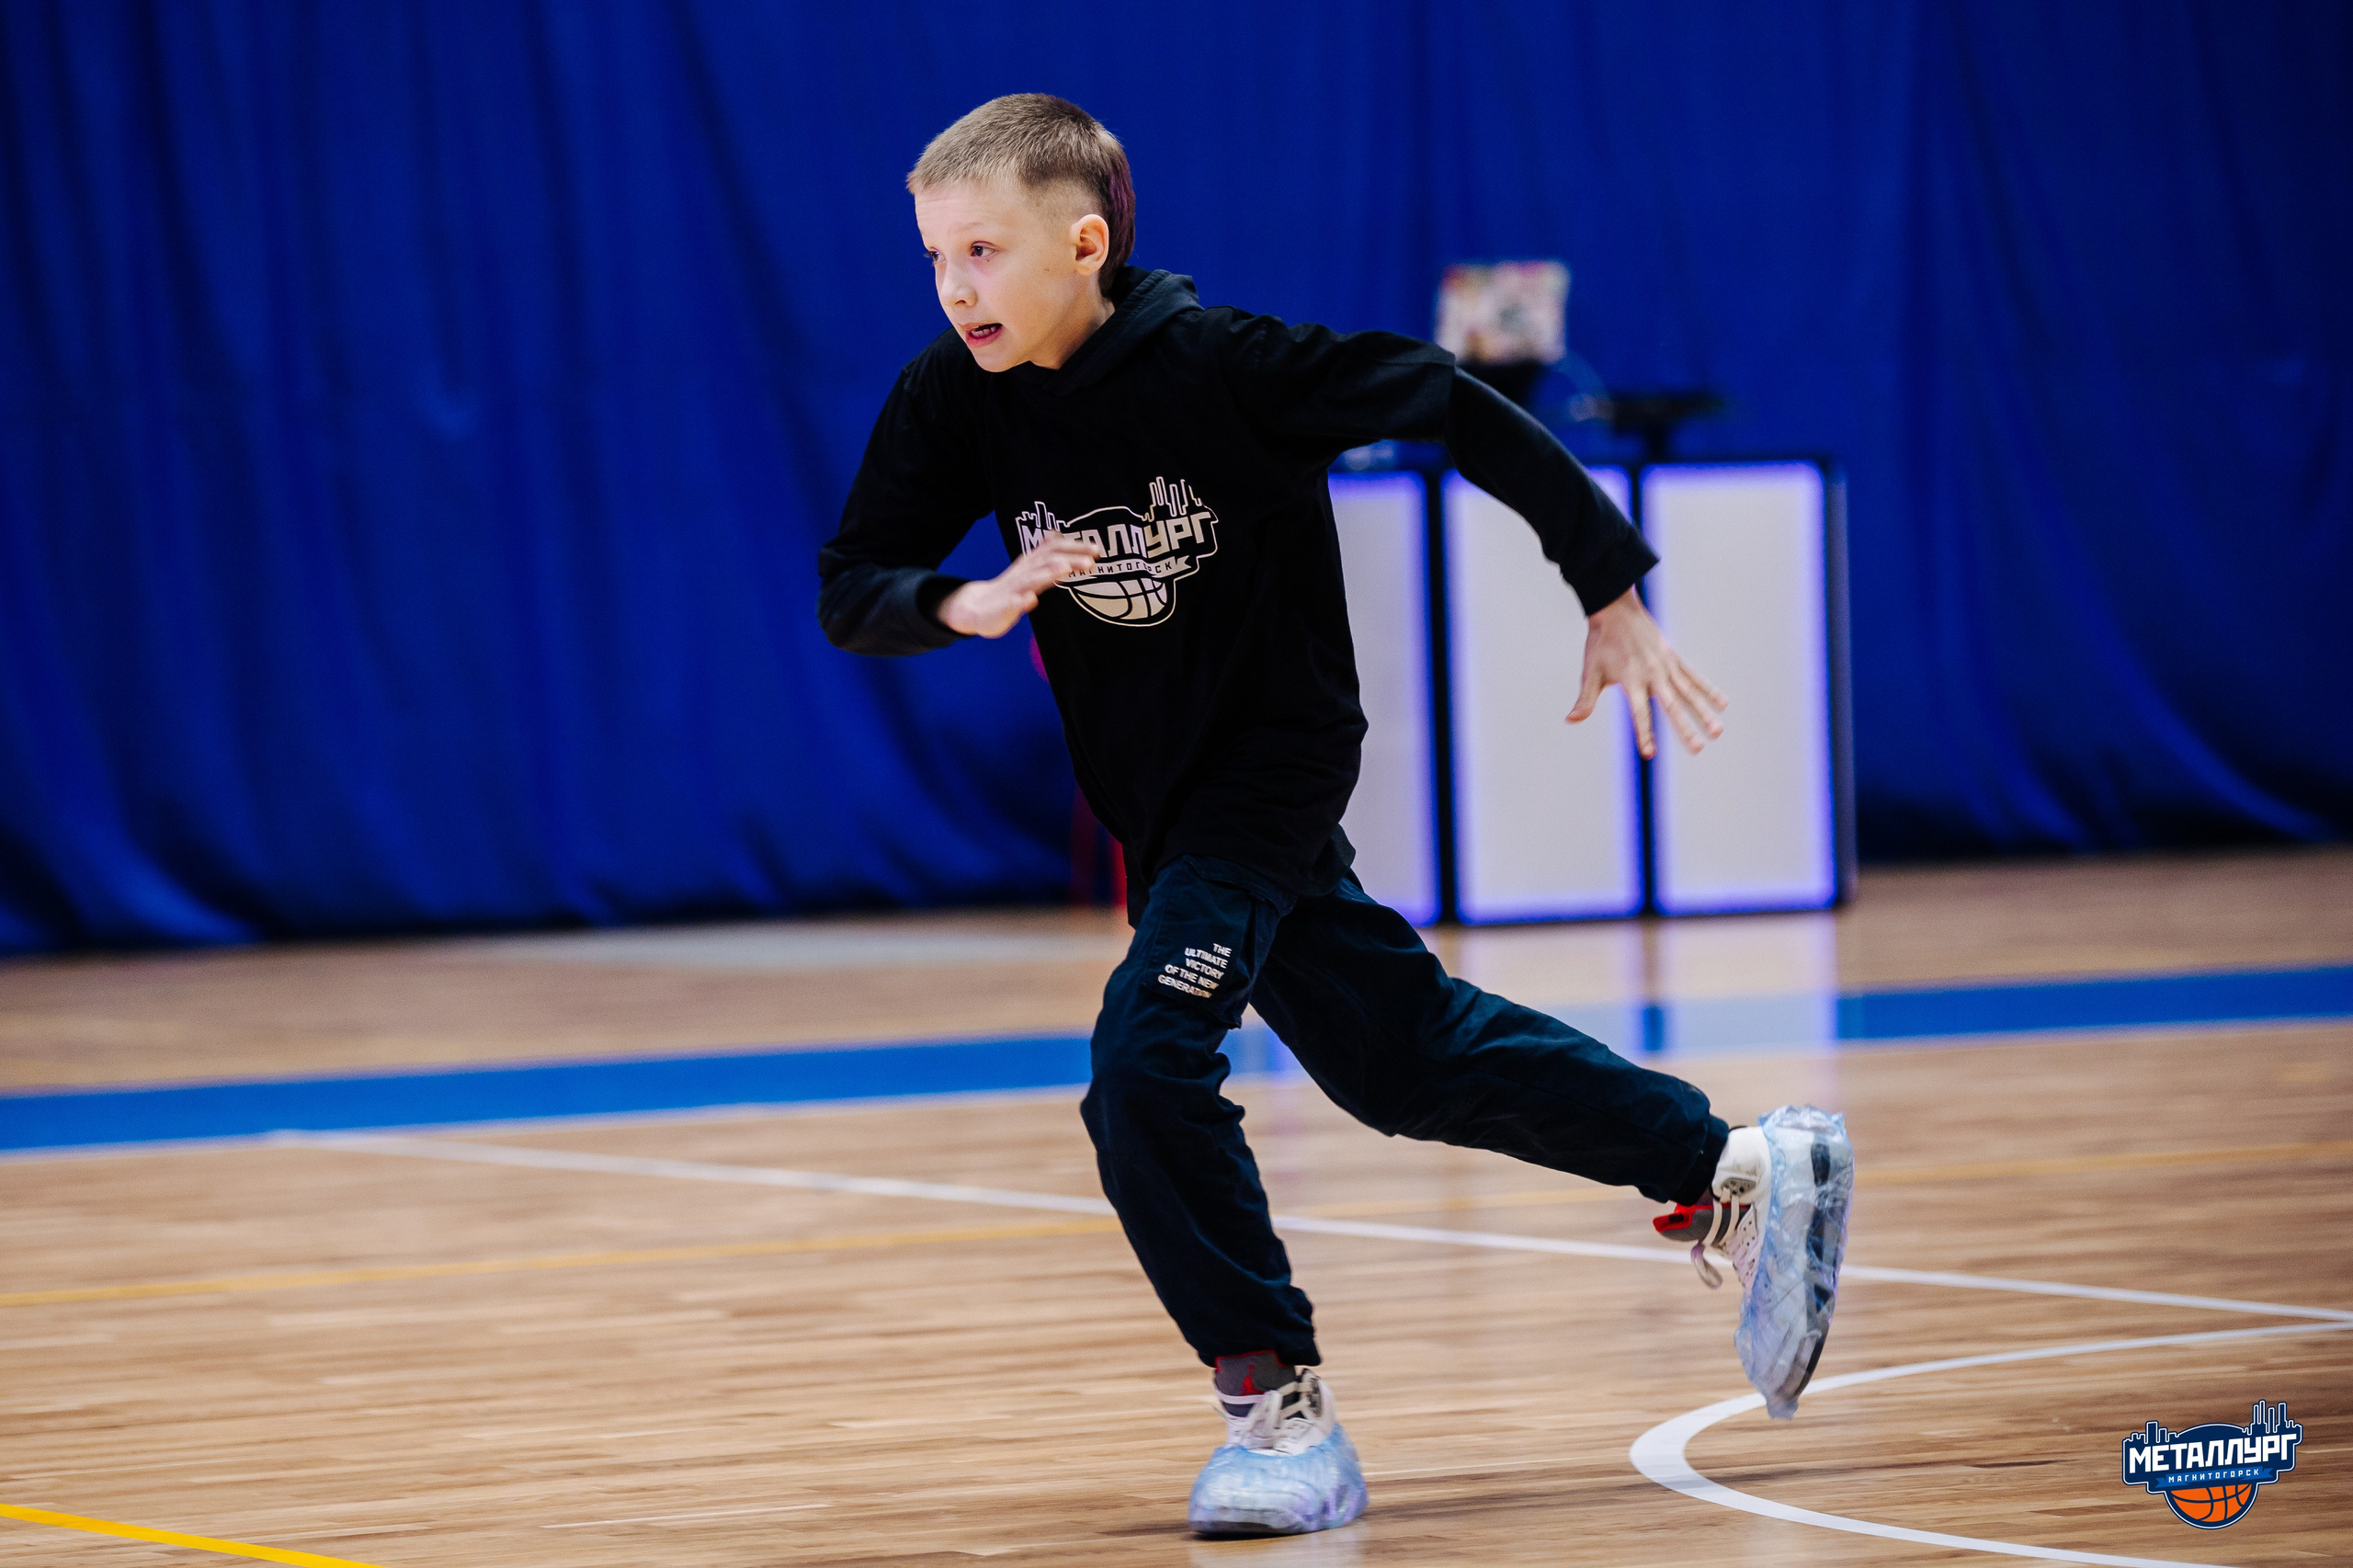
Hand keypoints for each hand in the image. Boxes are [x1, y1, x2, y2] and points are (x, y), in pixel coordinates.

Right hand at [936, 535, 1101, 637]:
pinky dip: (1021, 601)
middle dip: (1070, 559)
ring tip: (1065, 568)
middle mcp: (1024, 573)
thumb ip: (1044, 554)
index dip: (1075, 547)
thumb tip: (1056, 535)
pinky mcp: (1003, 606)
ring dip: (1047, 572)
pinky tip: (1030, 600)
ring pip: (1031, 579)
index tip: (1097, 549)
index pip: (1054, 550)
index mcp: (1032, 564)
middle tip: (1091, 560)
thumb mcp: (1028, 568)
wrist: (978, 607)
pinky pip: (1012, 603)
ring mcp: (1013, 589)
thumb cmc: (1010, 588)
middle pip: (1047, 561)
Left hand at [1569, 587, 1727, 757]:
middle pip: (1672, 706)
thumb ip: (1585, 700)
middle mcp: (1653, 675)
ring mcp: (1666, 666)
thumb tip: (1570, 720)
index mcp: (1632, 681)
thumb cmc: (1600, 644)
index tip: (1650, 753)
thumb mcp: (1591, 673)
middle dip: (1685, 729)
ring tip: (1718, 731)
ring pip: (1689, 693)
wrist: (1616, 611)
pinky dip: (1708, 689)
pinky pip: (1694, 676)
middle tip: (1698, 748)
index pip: (1640, 713)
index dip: (1644, 733)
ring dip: (1704, 712)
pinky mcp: (1673, 658)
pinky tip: (1723, 703)